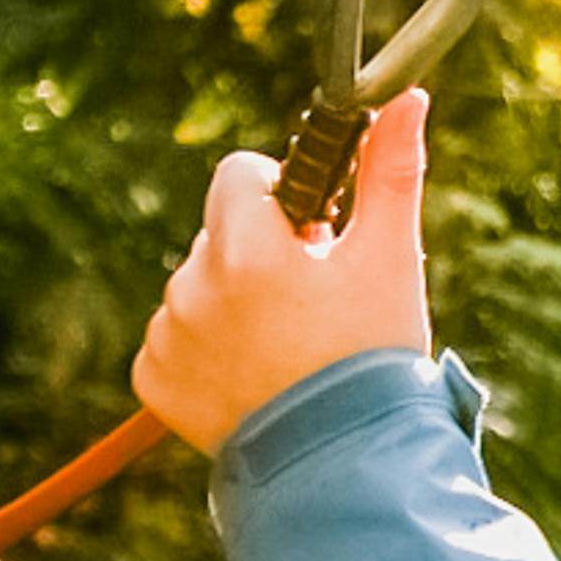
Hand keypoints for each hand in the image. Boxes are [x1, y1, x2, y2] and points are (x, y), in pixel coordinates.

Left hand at [133, 90, 435, 453]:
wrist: (343, 462)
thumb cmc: (375, 355)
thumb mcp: (390, 259)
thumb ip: (391, 172)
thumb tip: (407, 98)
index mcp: (249, 250)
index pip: (239, 174)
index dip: (279, 194)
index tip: (310, 233)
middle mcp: (194, 288)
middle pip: (219, 233)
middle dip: (259, 251)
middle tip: (308, 299)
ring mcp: (169, 336)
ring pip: (195, 286)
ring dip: (231, 298)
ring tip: (284, 345)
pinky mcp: (152, 380)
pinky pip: (172, 339)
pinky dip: (204, 348)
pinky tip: (251, 372)